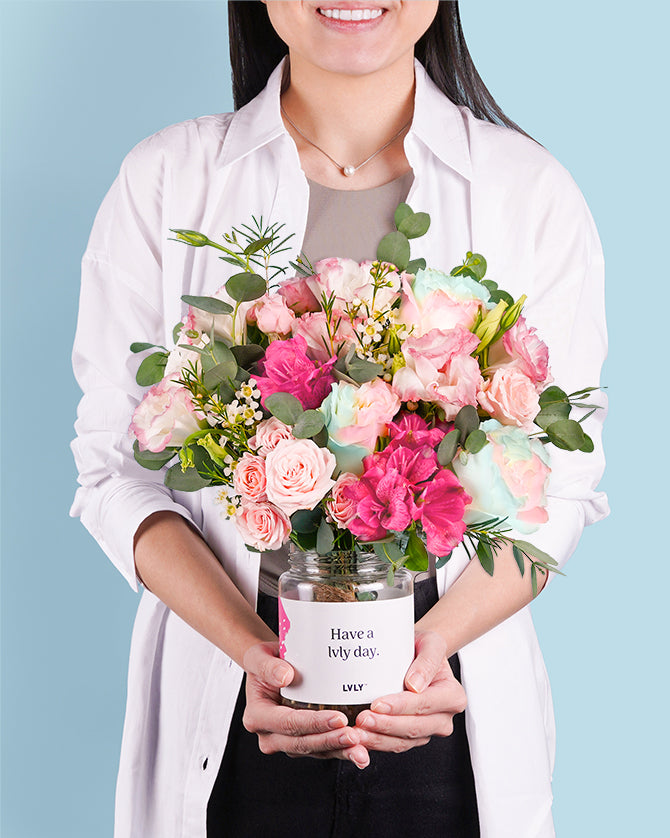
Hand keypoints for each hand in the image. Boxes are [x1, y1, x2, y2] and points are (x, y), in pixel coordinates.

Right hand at [242, 641, 369, 767]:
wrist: (270, 668)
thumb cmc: (265, 661)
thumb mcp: (259, 656)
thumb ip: (268, 665)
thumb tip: (285, 676)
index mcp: (257, 716)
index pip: (288, 723)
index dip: (314, 723)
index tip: (338, 717)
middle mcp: (269, 735)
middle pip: (303, 743)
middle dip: (331, 741)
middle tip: (355, 736)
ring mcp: (285, 742)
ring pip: (315, 751)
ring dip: (339, 751)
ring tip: (362, 750)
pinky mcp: (301, 743)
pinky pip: (322, 750)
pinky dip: (341, 751)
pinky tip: (359, 750)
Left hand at [354, 630, 466, 752]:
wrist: (415, 655)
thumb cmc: (423, 648)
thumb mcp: (431, 643)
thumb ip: (428, 660)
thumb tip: (415, 684)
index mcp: (453, 696)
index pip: (424, 704)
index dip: (401, 707)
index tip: (378, 704)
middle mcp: (444, 718)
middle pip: (413, 727)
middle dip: (385, 725)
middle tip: (362, 719)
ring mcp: (428, 731)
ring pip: (402, 741)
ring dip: (377, 739)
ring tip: (357, 732)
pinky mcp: (412, 738)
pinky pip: (394, 745)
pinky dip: (376, 743)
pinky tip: (360, 738)